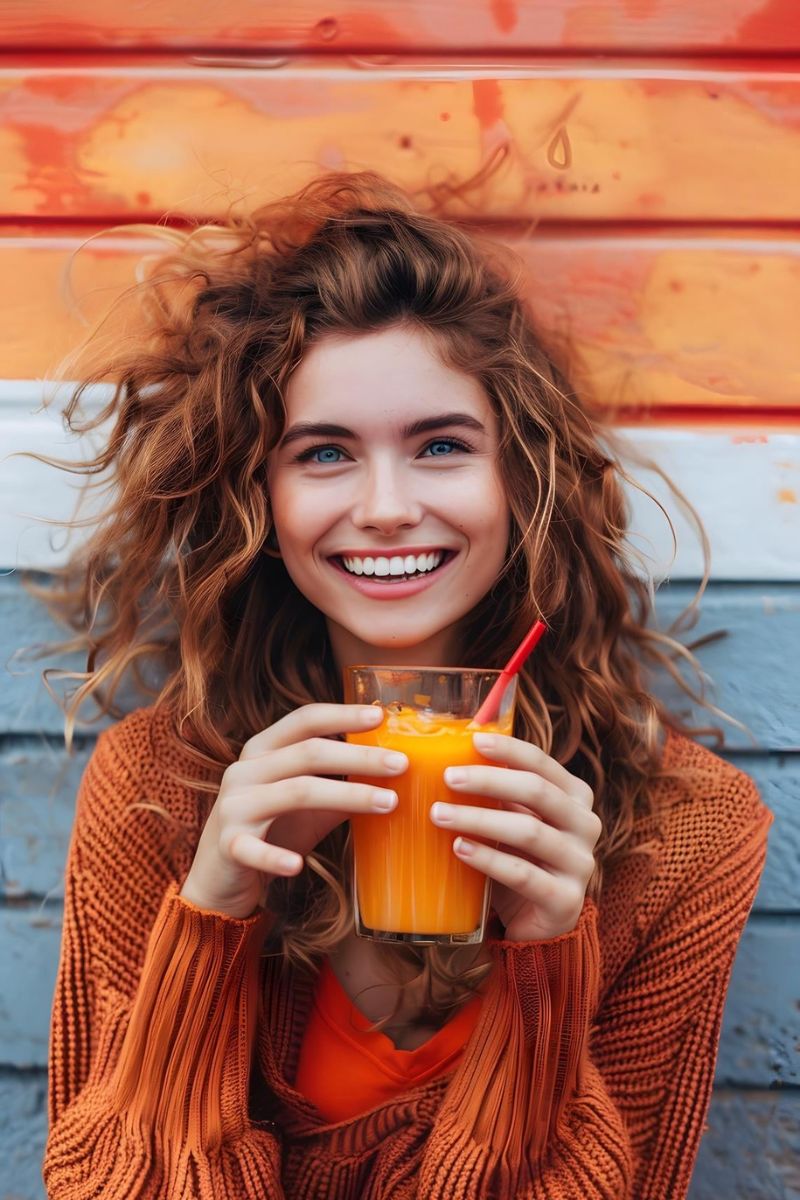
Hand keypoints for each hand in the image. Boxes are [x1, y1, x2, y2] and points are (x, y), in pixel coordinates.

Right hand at [180, 704, 407, 919]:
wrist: (221, 879)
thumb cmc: (272, 830)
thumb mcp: (309, 804)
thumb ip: (341, 785)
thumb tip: (395, 773)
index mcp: (263, 750)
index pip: (304, 720)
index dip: (342, 714)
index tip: (381, 716)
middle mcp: (245, 770)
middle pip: (308, 753)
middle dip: (358, 757)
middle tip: (402, 764)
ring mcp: (234, 806)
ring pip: (295, 792)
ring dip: (346, 796)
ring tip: (388, 804)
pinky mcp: (228, 845)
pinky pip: (253, 849)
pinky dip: (274, 857)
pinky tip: (297, 867)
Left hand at [430, 733, 600, 941]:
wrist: (537, 923)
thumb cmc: (519, 858)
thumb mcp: (513, 819)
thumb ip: (500, 792)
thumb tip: (451, 756)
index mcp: (575, 797)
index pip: (543, 764)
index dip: (509, 750)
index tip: (473, 740)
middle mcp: (586, 825)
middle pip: (537, 792)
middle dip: (489, 781)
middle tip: (448, 777)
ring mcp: (581, 864)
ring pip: (528, 831)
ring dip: (479, 819)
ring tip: (439, 815)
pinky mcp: (566, 900)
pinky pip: (523, 874)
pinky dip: (488, 859)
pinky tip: (459, 848)